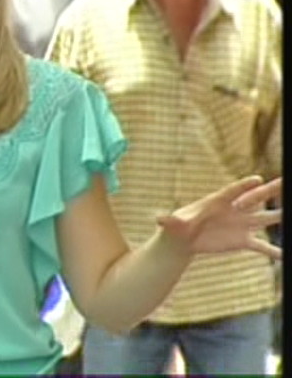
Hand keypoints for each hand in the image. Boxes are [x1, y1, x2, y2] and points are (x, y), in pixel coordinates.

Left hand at [156, 176, 281, 259]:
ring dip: (280, 216)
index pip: (234, 191)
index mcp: (218, 201)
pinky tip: (285, 256)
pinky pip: (263, 247)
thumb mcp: (173, 223)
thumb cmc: (178, 226)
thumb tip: (157, 218)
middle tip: (286, 181)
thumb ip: (170, 220)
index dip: (244, 186)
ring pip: (265, 218)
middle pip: (256, 198)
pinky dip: (275, 252)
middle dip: (272, 190)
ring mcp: (241, 225)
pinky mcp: (243, 241)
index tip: (257, 179)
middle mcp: (234, 210)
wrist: (185, 238)